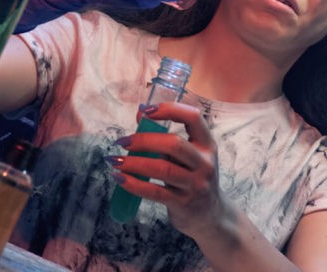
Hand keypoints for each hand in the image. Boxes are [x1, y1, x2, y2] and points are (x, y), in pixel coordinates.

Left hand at [111, 102, 230, 239]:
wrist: (211, 216)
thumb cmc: (193, 178)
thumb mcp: (189, 156)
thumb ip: (167, 136)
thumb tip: (141, 113)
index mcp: (207, 145)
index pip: (194, 118)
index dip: (170, 109)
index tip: (147, 110)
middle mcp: (204, 163)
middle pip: (174, 144)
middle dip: (144, 140)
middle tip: (123, 142)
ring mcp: (195, 185)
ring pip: (162, 169)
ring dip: (134, 163)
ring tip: (115, 160)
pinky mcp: (183, 203)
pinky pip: (155, 192)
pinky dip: (134, 184)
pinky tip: (119, 178)